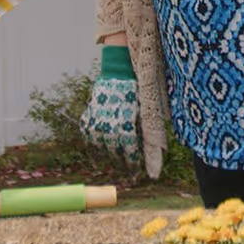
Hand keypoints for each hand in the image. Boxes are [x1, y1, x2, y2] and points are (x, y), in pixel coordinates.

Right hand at [79, 45, 140, 168]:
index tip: (136, 171)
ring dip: (107, 157)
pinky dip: (93, 147)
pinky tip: (97, 156)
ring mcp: (95, 123)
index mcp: (125, 127)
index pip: (129, 153)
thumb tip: (157, 161)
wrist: (118, 72)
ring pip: (100, 148)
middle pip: (114, 153)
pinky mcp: (87, 117)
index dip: (133, 163)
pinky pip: (88, 137)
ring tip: (114, 162)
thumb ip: (147, 137)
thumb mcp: (145, 114)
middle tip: (127, 168)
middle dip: (121, 162)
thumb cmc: (137, 93)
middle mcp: (108, 127)